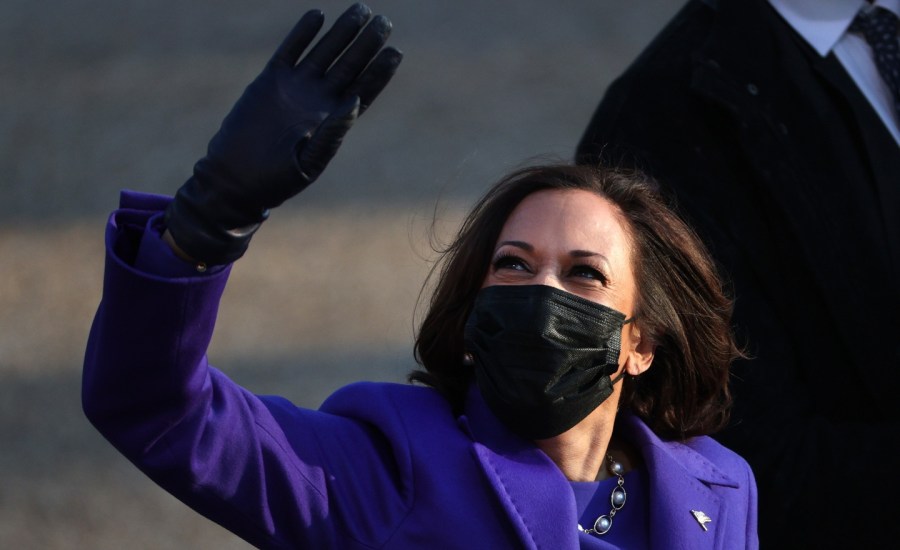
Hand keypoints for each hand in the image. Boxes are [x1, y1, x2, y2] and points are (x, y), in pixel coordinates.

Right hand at [165, 3, 401, 264]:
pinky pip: (290, 50)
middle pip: (350, 64)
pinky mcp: (270, 81)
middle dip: (368, 43)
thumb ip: (332, 133)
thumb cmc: (275, 179)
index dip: (380, 71)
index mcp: (334, 121)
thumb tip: (354, 101)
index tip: (396, 52)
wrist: (235, 178)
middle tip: (385, 22)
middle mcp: (319, 100)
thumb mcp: (309, 161)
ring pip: (325, 52)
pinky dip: (302, 33)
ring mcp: (296, 88)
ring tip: (361, 9)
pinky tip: (317, 15)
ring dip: (342, 31)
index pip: (364, 89)